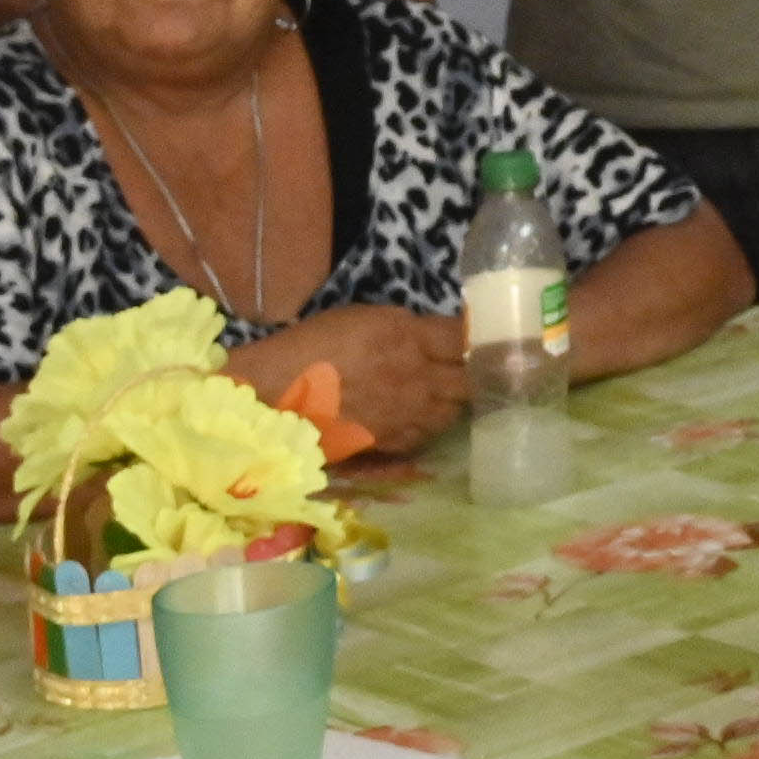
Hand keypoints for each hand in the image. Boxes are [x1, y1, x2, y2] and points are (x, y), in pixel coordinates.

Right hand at [227, 302, 466, 453]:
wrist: (272, 392)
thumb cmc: (312, 345)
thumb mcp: (364, 318)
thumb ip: (407, 328)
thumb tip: (438, 337)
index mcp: (407, 335)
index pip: (465, 338)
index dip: (479, 339)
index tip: (487, 338)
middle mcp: (415, 375)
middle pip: (470, 378)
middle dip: (475, 373)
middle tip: (474, 370)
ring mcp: (406, 411)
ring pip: (453, 409)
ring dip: (453, 400)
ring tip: (443, 393)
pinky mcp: (391, 440)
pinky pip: (426, 434)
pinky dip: (427, 424)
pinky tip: (417, 415)